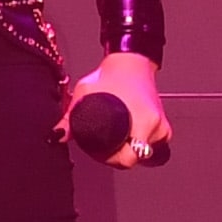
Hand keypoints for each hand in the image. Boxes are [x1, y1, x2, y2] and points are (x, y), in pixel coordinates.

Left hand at [57, 51, 168, 167]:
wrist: (131, 63)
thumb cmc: (111, 76)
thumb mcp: (86, 93)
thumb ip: (70, 118)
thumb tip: (57, 136)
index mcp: (142, 120)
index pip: (128, 158)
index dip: (110, 158)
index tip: (100, 151)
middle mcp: (155, 126)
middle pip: (133, 157)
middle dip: (117, 155)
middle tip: (105, 142)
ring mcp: (162, 128)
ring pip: (141, 153)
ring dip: (127, 148)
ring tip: (117, 132)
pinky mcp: (164, 128)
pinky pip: (149, 146)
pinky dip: (138, 143)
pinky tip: (129, 131)